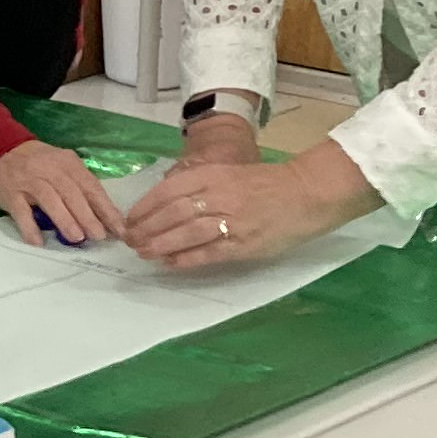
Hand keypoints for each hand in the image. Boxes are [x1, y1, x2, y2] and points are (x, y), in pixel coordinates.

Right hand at [0, 139, 123, 248]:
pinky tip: (38, 242)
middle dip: (88, 216)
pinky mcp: (10, 193)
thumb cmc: (37, 163)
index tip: (119, 229)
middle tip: (99, 236)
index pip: (91, 187)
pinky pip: (21, 211)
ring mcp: (29, 181)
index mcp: (68, 163)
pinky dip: (29, 227)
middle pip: (72, 193)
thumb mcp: (61, 165)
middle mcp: (49, 170)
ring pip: (50, 200)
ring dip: (64, 219)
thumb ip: (80, 186)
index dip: (106, 208)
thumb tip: (103, 216)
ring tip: (77, 238)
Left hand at [125, 135, 383, 271]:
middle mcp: (220, 195)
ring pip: (186, 232)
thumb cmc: (267, 184)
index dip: (145, 207)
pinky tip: (170, 264)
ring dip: (160, 244)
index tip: (130, 219)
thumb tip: (165, 203)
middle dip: (146, 228)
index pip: (169, 190)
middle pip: (172, 212)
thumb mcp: (229, 173)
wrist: (307, 192)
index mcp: (214, 174)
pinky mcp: (245, 243)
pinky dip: (186, 259)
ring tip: (143, 253)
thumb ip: (200, 186)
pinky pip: (209, 252)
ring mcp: (233, 220)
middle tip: (130, 241)